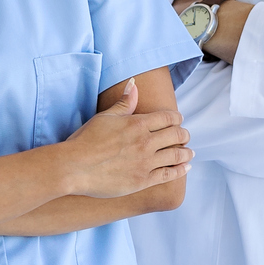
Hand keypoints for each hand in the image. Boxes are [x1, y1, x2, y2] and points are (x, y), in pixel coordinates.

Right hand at [54, 81, 189, 198]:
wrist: (74, 167)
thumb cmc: (85, 140)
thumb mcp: (105, 117)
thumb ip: (124, 102)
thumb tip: (134, 84)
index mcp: (137, 124)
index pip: (168, 118)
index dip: (176, 118)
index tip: (178, 121)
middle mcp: (145, 142)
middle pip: (177, 135)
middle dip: (183, 135)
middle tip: (184, 137)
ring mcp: (146, 162)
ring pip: (177, 155)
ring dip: (186, 153)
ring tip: (189, 153)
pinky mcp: (143, 180)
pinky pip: (169, 174)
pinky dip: (180, 170)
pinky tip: (185, 168)